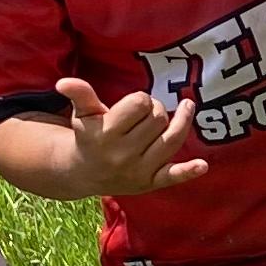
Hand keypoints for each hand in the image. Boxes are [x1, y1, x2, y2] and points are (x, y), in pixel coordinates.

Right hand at [60, 77, 208, 198]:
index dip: (141, 99)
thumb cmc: (89, 134)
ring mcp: (138, 171)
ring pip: (171, 139)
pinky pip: (173, 176)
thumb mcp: (83, 114)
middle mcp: (123, 154)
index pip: (140, 104)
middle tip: (146, 113)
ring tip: (186, 108)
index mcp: (106, 134)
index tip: (134, 104)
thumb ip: (79, 95)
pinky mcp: (150, 183)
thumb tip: (63, 82)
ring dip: (181, 121)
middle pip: (158, 119)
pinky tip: (202, 165)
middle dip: (156, 109)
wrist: (84, 172)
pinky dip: (188, 171)